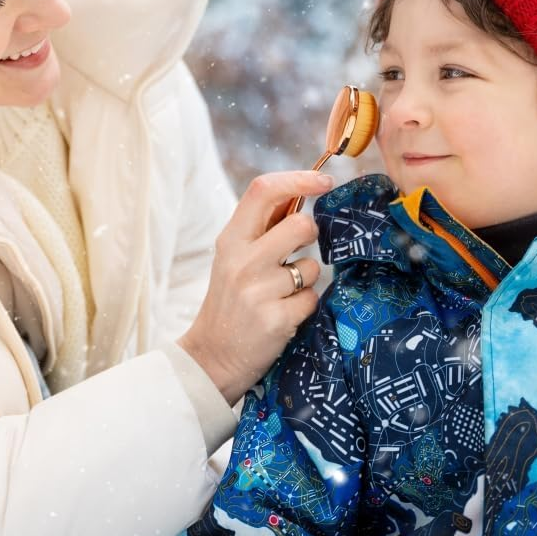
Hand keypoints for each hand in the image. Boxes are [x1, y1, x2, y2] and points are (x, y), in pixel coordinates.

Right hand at [177, 170, 334, 404]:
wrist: (212, 356)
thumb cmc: (230, 300)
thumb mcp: (234, 258)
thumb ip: (263, 228)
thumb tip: (301, 193)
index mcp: (230, 239)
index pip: (263, 190)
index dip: (299, 179)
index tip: (325, 181)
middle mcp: (241, 261)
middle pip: (300, 224)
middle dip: (312, 235)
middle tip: (299, 250)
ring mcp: (257, 291)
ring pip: (311, 266)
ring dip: (306, 278)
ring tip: (282, 293)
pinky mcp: (275, 319)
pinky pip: (311, 298)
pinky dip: (304, 306)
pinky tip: (282, 315)